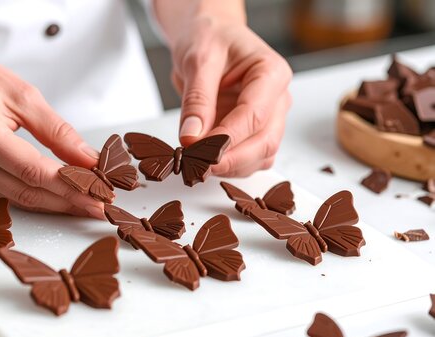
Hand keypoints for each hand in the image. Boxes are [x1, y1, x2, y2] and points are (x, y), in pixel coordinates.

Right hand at [0, 49, 104, 217]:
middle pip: (27, 193)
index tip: (99, 194)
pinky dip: (33, 195)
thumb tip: (88, 159)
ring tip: (87, 201)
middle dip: (68, 202)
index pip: (33, 171)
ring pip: (17, 199)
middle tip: (100, 207)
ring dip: (54, 203)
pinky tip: (57, 192)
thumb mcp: (20, 93)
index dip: (70, 186)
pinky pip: (5, 194)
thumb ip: (56, 130)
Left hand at [172, 19, 291, 176]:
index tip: (200, 150)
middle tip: (197, 165)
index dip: (227, 138)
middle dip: (230, 159)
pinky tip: (206, 162)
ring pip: (260, 156)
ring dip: (230, 167)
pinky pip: (250, 159)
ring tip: (196, 163)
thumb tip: (192, 136)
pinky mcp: (256, 132)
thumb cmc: (210, 39)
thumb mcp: (198, 60)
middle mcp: (277, 98)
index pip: (254, 114)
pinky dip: (229, 166)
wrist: (209, 36)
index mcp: (271, 73)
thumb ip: (197, 99)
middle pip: (264, 141)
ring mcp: (269, 118)